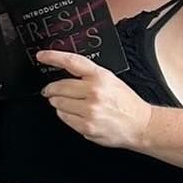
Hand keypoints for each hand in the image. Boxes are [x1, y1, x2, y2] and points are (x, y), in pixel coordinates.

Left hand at [37, 50, 152, 149]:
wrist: (141, 124)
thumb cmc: (126, 103)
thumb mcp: (110, 80)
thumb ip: (88, 75)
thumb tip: (64, 73)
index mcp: (101, 77)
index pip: (71, 62)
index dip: (53, 57)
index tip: (42, 56)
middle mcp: (94, 92)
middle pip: (59, 86)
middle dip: (51, 89)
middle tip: (50, 90)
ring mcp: (89, 110)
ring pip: (58, 103)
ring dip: (58, 102)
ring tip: (69, 103)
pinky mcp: (86, 126)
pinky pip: (63, 117)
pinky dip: (65, 115)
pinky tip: (76, 113)